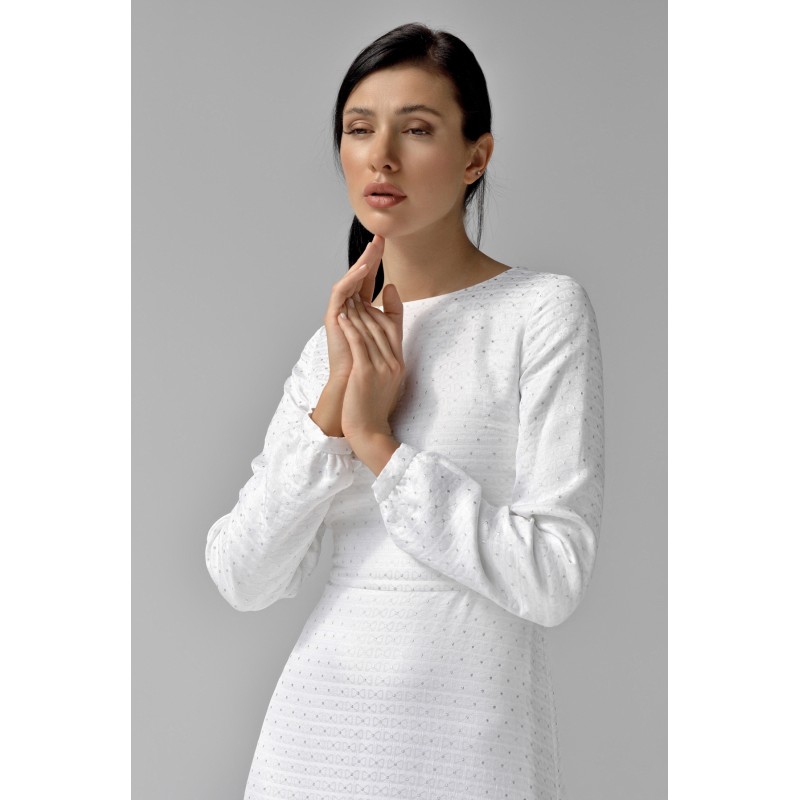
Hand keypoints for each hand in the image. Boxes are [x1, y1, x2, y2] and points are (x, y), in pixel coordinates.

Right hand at [323, 234, 384, 383]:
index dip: (375, 260)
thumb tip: (393, 286)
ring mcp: (339, 310)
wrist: (356, 381)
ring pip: (349, 280)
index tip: (385, 242)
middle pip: (358, 275)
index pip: (368, 278)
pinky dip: (351, 280)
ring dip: (361, 264)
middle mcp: (347, 306)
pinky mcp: (332, 316)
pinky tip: (362, 269)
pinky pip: (340, 292)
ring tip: (372, 249)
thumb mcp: (388, 329)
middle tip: (379, 236)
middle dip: (368, 255)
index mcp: (359, 308)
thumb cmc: (370, 359)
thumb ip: (392, 310)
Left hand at [336, 282, 404, 443]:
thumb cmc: (373, 409)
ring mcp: (381, 367)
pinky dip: (351, 327)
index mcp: (398, 363)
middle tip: (357, 287)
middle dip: (369, 304)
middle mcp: (393, 362)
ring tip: (347, 296)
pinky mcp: (366, 372)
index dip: (389, 306)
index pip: (395, 327)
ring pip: (369, 331)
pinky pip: (359, 344)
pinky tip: (343, 316)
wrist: (370, 432)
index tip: (383, 289)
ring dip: (357, 311)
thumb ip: (386, 362)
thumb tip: (381, 347)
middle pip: (381, 325)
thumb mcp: (386, 383)